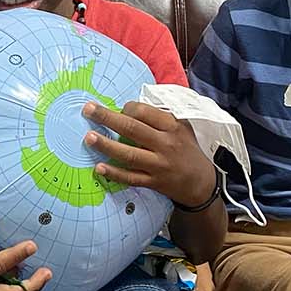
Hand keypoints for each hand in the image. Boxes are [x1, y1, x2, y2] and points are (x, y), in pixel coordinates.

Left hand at [82, 102, 216, 207]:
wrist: (202, 182)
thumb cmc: (187, 150)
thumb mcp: (182, 127)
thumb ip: (160, 117)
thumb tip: (131, 108)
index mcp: (172, 126)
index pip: (144, 112)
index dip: (126, 108)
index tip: (118, 109)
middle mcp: (165, 144)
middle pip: (132, 128)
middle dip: (107, 118)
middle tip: (87, 110)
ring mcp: (159, 164)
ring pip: (129, 154)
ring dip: (106, 145)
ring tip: (89, 138)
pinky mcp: (154, 182)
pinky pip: (131, 177)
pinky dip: (114, 173)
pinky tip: (99, 167)